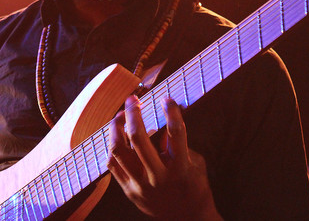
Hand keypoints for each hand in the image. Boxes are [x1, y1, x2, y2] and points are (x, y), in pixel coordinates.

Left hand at [107, 95, 221, 219]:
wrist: (186, 220)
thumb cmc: (194, 187)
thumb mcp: (195, 163)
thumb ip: (179, 143)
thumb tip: (165, 117)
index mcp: (180, 169)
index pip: (175, 133)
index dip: (171, 112)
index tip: (167, 99)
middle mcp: (158, 177)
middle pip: (138, 138)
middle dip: (133, 113)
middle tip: (133, 99)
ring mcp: (140, 185)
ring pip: (118, 150)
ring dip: (116, 128)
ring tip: (120, 115)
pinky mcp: (129, 190)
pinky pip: (113, 164)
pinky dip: (113, 147)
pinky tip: (118, 137)